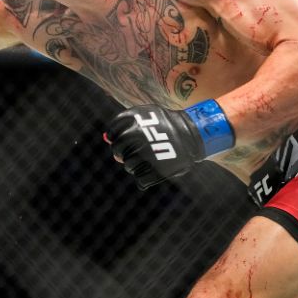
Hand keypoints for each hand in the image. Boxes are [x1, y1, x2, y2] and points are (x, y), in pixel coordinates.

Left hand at [103, 100, 234, 189]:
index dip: (114, 138)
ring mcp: (148, 153)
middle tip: (130, 154)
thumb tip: (106, 139)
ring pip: (128, 166)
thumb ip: (125, 125)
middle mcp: (139, 135)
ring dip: (133, 166)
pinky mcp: (158, 169)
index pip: (113, 132)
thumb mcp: (146, 117)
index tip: (120, 141)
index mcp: (136, 119)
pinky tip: (150, 172)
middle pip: (118, 150)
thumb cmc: (164, 125)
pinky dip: (143, 179)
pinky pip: (140, 180)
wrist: (192, 135)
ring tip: (145, 161)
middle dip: (121, 154)